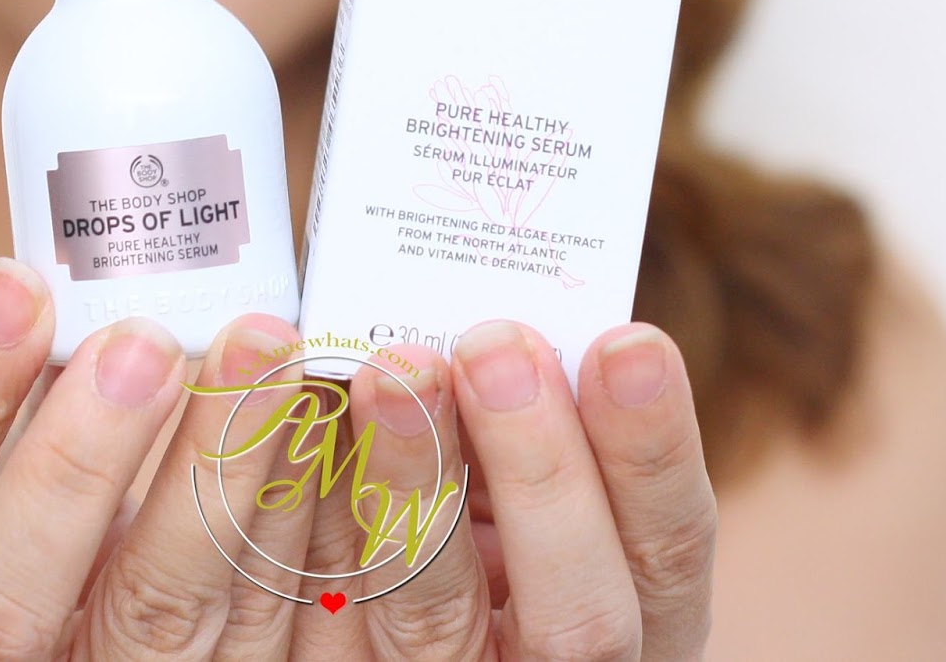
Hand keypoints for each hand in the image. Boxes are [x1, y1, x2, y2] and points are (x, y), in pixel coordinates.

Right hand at [0, 257, 315, 658]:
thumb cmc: (52, 575)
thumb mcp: (3, 512)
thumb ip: (24, 429)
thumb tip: (74, 281)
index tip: (15, 284)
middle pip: (2, 605)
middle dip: (74, 464)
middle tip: (142, 342)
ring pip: (155, 619)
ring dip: (215, 475)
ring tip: (262, 353)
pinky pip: (261, 631)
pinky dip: (295, 521)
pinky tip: (318, 424)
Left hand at [291, 319, 716, 660]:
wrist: (373, 606)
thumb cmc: (479, 511)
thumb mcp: (527, 477)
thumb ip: (530, 420)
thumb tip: (510, 317)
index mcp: (629, 606)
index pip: (666, 549)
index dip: (652, 453)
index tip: (625, 341)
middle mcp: (553, 660)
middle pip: (577, 615)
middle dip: (541, 473)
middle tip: (494, 347)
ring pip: (431, 624)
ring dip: (409, 489)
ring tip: (384, 373)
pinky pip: (320, 611)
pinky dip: (288, 501)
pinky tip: (278, 410)